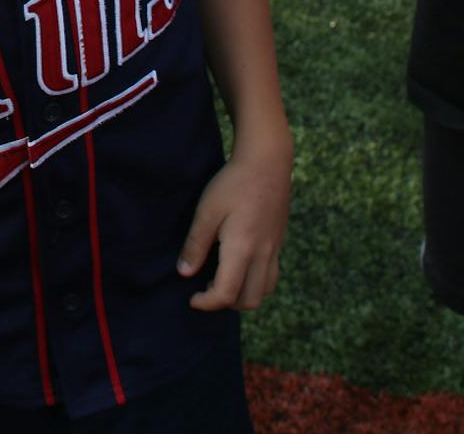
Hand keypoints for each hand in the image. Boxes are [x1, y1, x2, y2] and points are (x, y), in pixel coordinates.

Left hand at [178, 139, 292, 311]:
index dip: (206, 303)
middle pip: (249, 301)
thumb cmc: (233, 183)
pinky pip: (271, 275)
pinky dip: (255, 282)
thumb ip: (196, 244)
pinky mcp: (279, 241)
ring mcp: (275, 249)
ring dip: (243, 295)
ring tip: (222, 279)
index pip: (226, 294)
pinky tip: (239, 265)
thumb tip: (185, 273)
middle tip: (205, 289)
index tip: (191, 298)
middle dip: (226, 303)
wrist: (268, 161)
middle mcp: (263, 254)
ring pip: (264, 291)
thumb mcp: (207, 211)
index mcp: (242, 249)